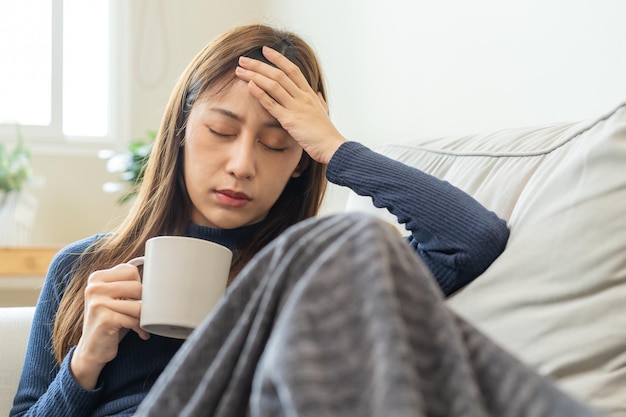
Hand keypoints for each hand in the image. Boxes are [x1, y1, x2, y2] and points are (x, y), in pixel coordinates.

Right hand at [70, 262, 148, 388]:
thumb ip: (126, 284)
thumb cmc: (109, 322)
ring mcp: (98, 303)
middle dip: (143, 302)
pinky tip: (140, 333)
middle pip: (137, 286)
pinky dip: (141, 328)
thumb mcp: (114, 298)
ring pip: (138, 304)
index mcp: (97, 278)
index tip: (135, 298)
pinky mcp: (105, 319)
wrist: (91, 350)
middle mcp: (94, 288)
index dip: (138, 285)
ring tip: (141, 324)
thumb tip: (156, 275)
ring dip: (144, 317)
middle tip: (139, 313)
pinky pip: (135, 320)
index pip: (131, 271)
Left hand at [235, 46, 346, 163]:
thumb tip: (318, 94)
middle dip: (259, 65)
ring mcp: (296, 107)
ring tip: (240, 70)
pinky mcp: (290, 120)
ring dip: (255, 76)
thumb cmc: (326, 133)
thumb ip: (319, 101)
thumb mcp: (324, 112)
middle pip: (279, 74)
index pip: (293, 70)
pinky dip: (260, 94)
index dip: (278, 58)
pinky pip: (272, 104)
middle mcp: (302, 97)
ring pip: (273, 85)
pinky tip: (249, 86)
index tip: (265, 50)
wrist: (332, 146)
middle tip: (243, 59)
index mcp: (310, 94)